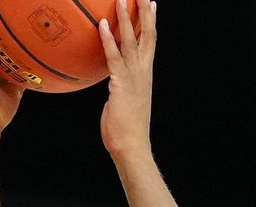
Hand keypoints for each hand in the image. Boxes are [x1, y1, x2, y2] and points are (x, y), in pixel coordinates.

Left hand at [98, 0, 156, 157]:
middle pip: (147, 34)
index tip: (152, 3)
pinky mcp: (121, 83)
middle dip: (144, 11)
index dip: (151, 22)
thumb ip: (120, 86)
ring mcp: (134, 76)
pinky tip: (103, 24)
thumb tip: (113, 82)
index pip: (151, 42)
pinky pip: (114, 56)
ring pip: (132, 40)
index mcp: (145, 74)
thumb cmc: (126, 128)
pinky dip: (109, 39)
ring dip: (126, 18)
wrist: (131, 144)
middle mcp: (143, 71)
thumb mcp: (124, 101)